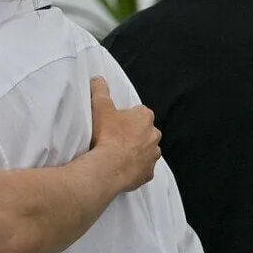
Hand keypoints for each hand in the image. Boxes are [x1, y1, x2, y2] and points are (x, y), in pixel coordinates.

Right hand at [88, 76, 160, 191]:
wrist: (109, 167)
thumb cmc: (107, 134)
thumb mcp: (100, 106)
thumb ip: (100, 90)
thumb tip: (98, 78)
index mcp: (145, 117)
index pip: (139, 113)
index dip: (126, 117)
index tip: (115, 122)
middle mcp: (154, 135)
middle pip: (145, 132)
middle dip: (134, 134)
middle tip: (115, 138)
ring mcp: (153, 156)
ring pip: (146, 151)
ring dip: (136, 151)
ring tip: (117, 154)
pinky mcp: (149, 173)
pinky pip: (142, 169)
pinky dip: (135, 168)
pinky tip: (122, 168)